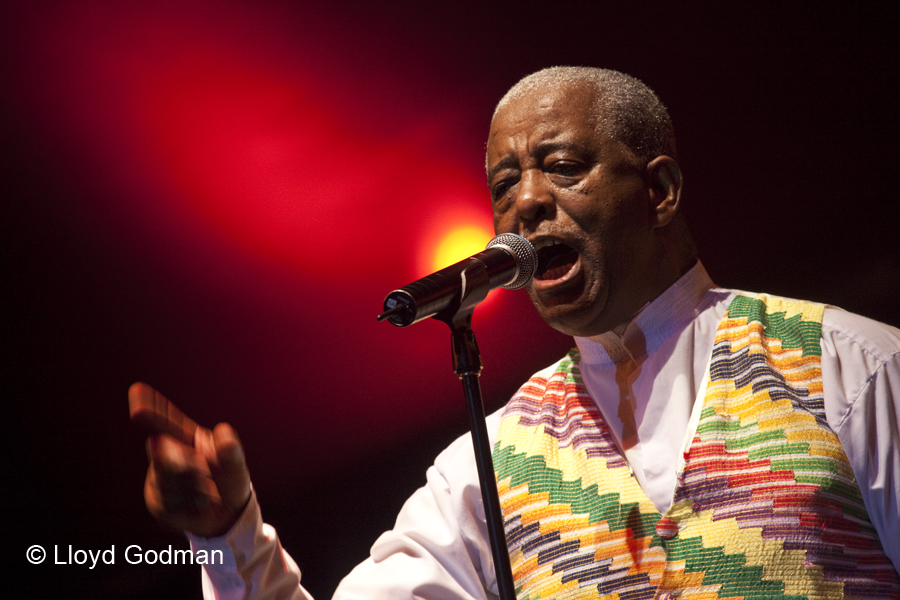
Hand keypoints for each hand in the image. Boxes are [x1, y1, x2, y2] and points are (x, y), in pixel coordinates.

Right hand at [129, 382, 251, 537]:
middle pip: (163, 456)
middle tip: (205, 474)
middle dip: (186, 468)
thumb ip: (232, 452)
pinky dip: (188, 506)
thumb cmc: (231, 481)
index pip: (166, 419)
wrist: (226, 514)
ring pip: (166, 481)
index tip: (137, 388)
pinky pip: (168, 503)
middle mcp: (168, 454)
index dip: (150, 404)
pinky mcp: (156, 501)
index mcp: (186, 438)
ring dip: (192, 490)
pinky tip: (197, 505)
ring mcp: (158, 477)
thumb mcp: (237, 467)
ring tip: (208, 492)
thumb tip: (222, 430)